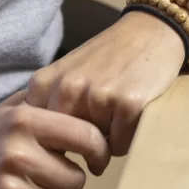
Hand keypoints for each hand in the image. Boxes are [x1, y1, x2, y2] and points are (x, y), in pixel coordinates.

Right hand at [0, 94, 110, 188]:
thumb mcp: (13, 110)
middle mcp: (17, 152)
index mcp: (25, 120)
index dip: (100, 151)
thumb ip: (51, 106)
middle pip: (77, 180)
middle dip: (71, 180)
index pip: (87, 136)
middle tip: (56, 176)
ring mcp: (7, 188)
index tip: (96, 159)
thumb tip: (97, 110)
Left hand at [26, 11, 184, 155]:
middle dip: (80, 147)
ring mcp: (96, 96)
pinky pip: (120, 147)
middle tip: (98, 127)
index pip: (38, 137)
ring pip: (94, 150)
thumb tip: (40, 156)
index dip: (55, 141)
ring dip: (105, 144)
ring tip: (115, 114)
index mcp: (44, 84)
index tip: (69, 133)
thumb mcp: (65, 75)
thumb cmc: (108, 58)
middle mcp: (66, 89)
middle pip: (66, 146)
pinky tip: (131, 115)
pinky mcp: (127, 104)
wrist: (150, 31)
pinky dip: (126, 139)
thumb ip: (48, 107)